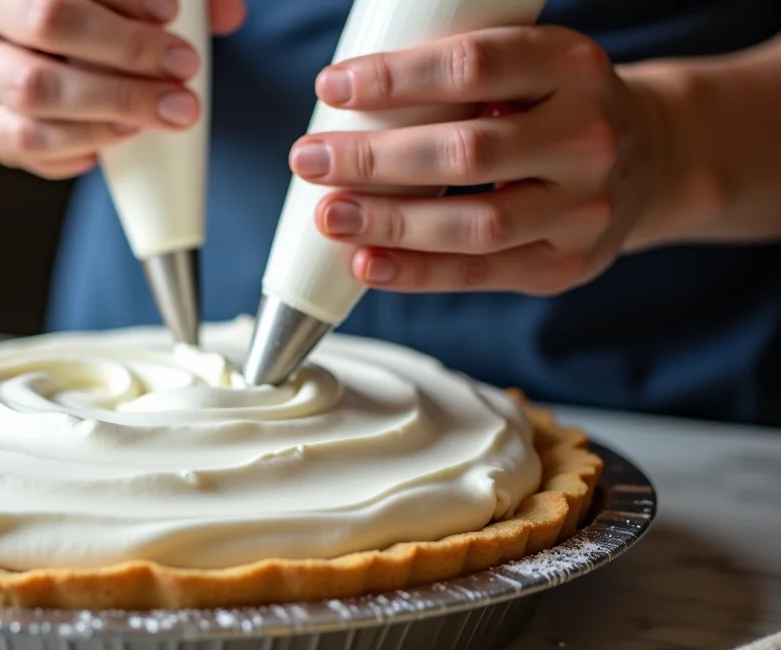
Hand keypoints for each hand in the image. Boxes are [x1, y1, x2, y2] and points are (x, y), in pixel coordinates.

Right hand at [0, 0, 245, 178]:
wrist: (8, 37)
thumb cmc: (76, 7)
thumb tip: (228, 14)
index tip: (173, 14)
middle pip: (48, 25)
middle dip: (127, 53)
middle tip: (182, 72)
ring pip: (35, 97)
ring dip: (110, 109)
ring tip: (160, 111)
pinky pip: (29, 147)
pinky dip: (82, 146)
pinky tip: (122, 136)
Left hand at [290, 26, 661, 295]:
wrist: (651, 160)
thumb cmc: (556, 106)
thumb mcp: (530, 68)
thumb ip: (460, 79)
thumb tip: (344, 101)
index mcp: (572, 65)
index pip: (474, 65)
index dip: (396, 78)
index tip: (332, 87)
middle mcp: (586, 136)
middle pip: (468, 152)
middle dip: (375, 159)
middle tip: (308, 159)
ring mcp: (583, 207)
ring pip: (475, 223)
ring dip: (391, 223)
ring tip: (330, 215)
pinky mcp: (565, 264)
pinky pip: (480, 274)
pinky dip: (416, 272)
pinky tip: (366, 262)